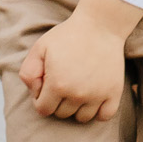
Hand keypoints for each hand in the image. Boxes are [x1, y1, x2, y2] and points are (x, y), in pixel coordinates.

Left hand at [19, 0, 142, 122]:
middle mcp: (77, 94)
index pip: (43, 110)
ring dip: (78, 107)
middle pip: (62, 114)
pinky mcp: (114, 92)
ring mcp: (97, 95)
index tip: (48, 85)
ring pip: (82, 118)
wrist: (101, 24)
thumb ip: (28, 73)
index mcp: (57, 85)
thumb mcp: (40, 48)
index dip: (42, 98)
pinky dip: (99, 111)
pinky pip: (104, 115)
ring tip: (79, 88)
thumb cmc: (68, 35)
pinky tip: (94, 96)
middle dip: (59, 102)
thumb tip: (35, 93)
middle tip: (64, 81)